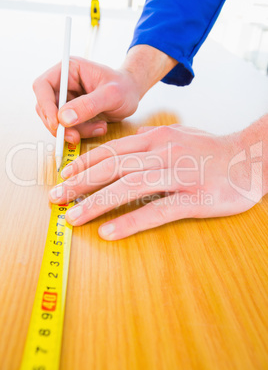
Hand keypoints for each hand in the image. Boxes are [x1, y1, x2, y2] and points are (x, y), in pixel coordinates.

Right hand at [33, 56, 139, 143]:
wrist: (132, 93)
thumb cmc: (124, 87)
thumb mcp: (111, 95)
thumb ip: (89, 105)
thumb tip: (64, 118)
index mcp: (69, 70)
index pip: (43, 86)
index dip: (45, 106)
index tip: (56, 124)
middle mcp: (63, 84)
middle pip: (45, 108)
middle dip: (60, 126)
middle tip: (75, 137)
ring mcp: (67, 100)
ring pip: (56, 122)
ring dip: (75, 131)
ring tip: (100, 127)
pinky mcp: (72, 113)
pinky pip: (68, 128)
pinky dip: (82, 133)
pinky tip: (100, 127)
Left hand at [48, 123, 265, 239]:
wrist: (250, 157)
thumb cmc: (210, 150)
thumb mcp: (176, 137)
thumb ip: (149, 144)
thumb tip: (120, 155)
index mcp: (157, 137)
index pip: (112, 150)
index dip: (85, 164)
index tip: (64, 177)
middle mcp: (164, 152)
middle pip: (114, 167)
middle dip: (80, 183)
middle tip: (56, 198)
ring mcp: (179, 174)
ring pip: (130, 187)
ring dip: (97, 203)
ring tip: (73, 218)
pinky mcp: (195, 198)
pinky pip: (157, 210)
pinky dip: (131, 221)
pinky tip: (109, 232)